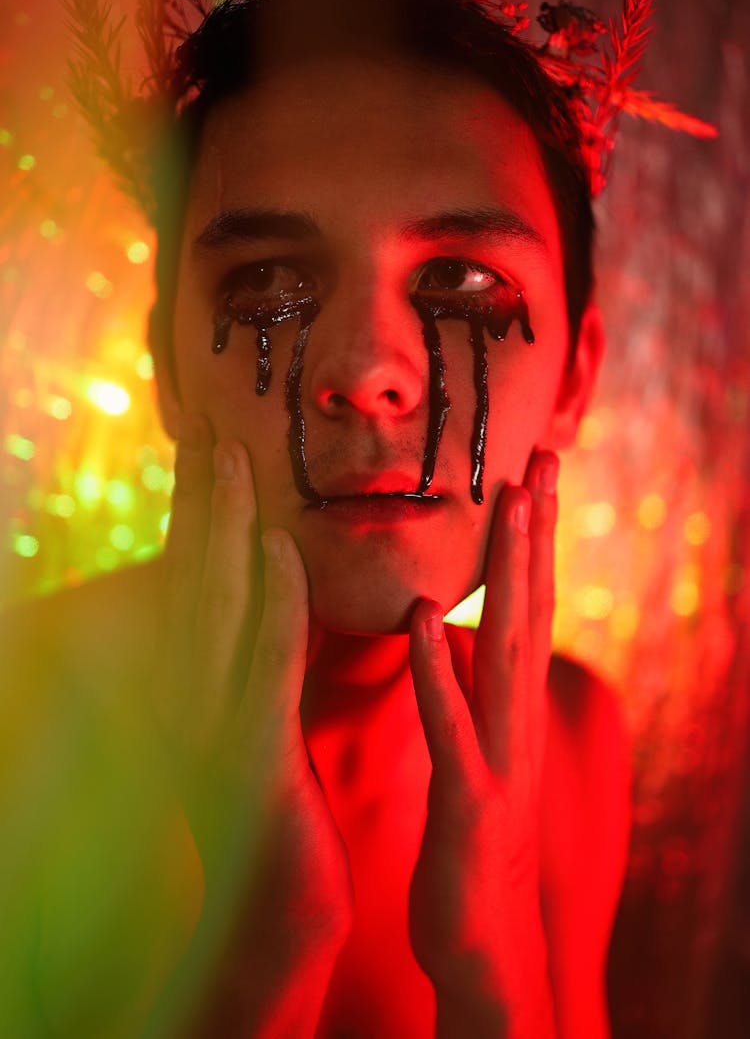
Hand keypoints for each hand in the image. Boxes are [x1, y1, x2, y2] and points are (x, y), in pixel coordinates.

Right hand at [155, 416, 351, 1037]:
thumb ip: (251, 646)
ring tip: (234, 459)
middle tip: (211, 425)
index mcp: (193, 678)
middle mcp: (188, 690)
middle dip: (202, 499)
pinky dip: (272, 600)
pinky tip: (279, 547)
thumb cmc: (273, 791)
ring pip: (219, 604)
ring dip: (225, 527)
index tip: (208, 439)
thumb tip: (261, 575)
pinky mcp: (254, 749)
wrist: (281, 894)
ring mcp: (215, 720)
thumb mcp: (253, 707)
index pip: (193, 576)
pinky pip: (265, 662)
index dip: (198, 508)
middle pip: (194, 575)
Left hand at [408, 450, 559, 1038]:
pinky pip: (450, 725)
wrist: (482, 943)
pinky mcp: (467, 801)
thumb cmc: (472, 842)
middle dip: (536, 534)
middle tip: (541, 458)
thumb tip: (454, 632)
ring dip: (508, 576)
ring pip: (507, 650)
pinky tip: (422, 617)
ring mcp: (498, 758)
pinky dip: (439, 668)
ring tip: (509, 506)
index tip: (531, 473)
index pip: (527, 609)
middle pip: (531, 611)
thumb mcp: (476, 752)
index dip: (532, 542)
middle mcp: (516, 721)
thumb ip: (471, 691)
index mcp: (511, 707)